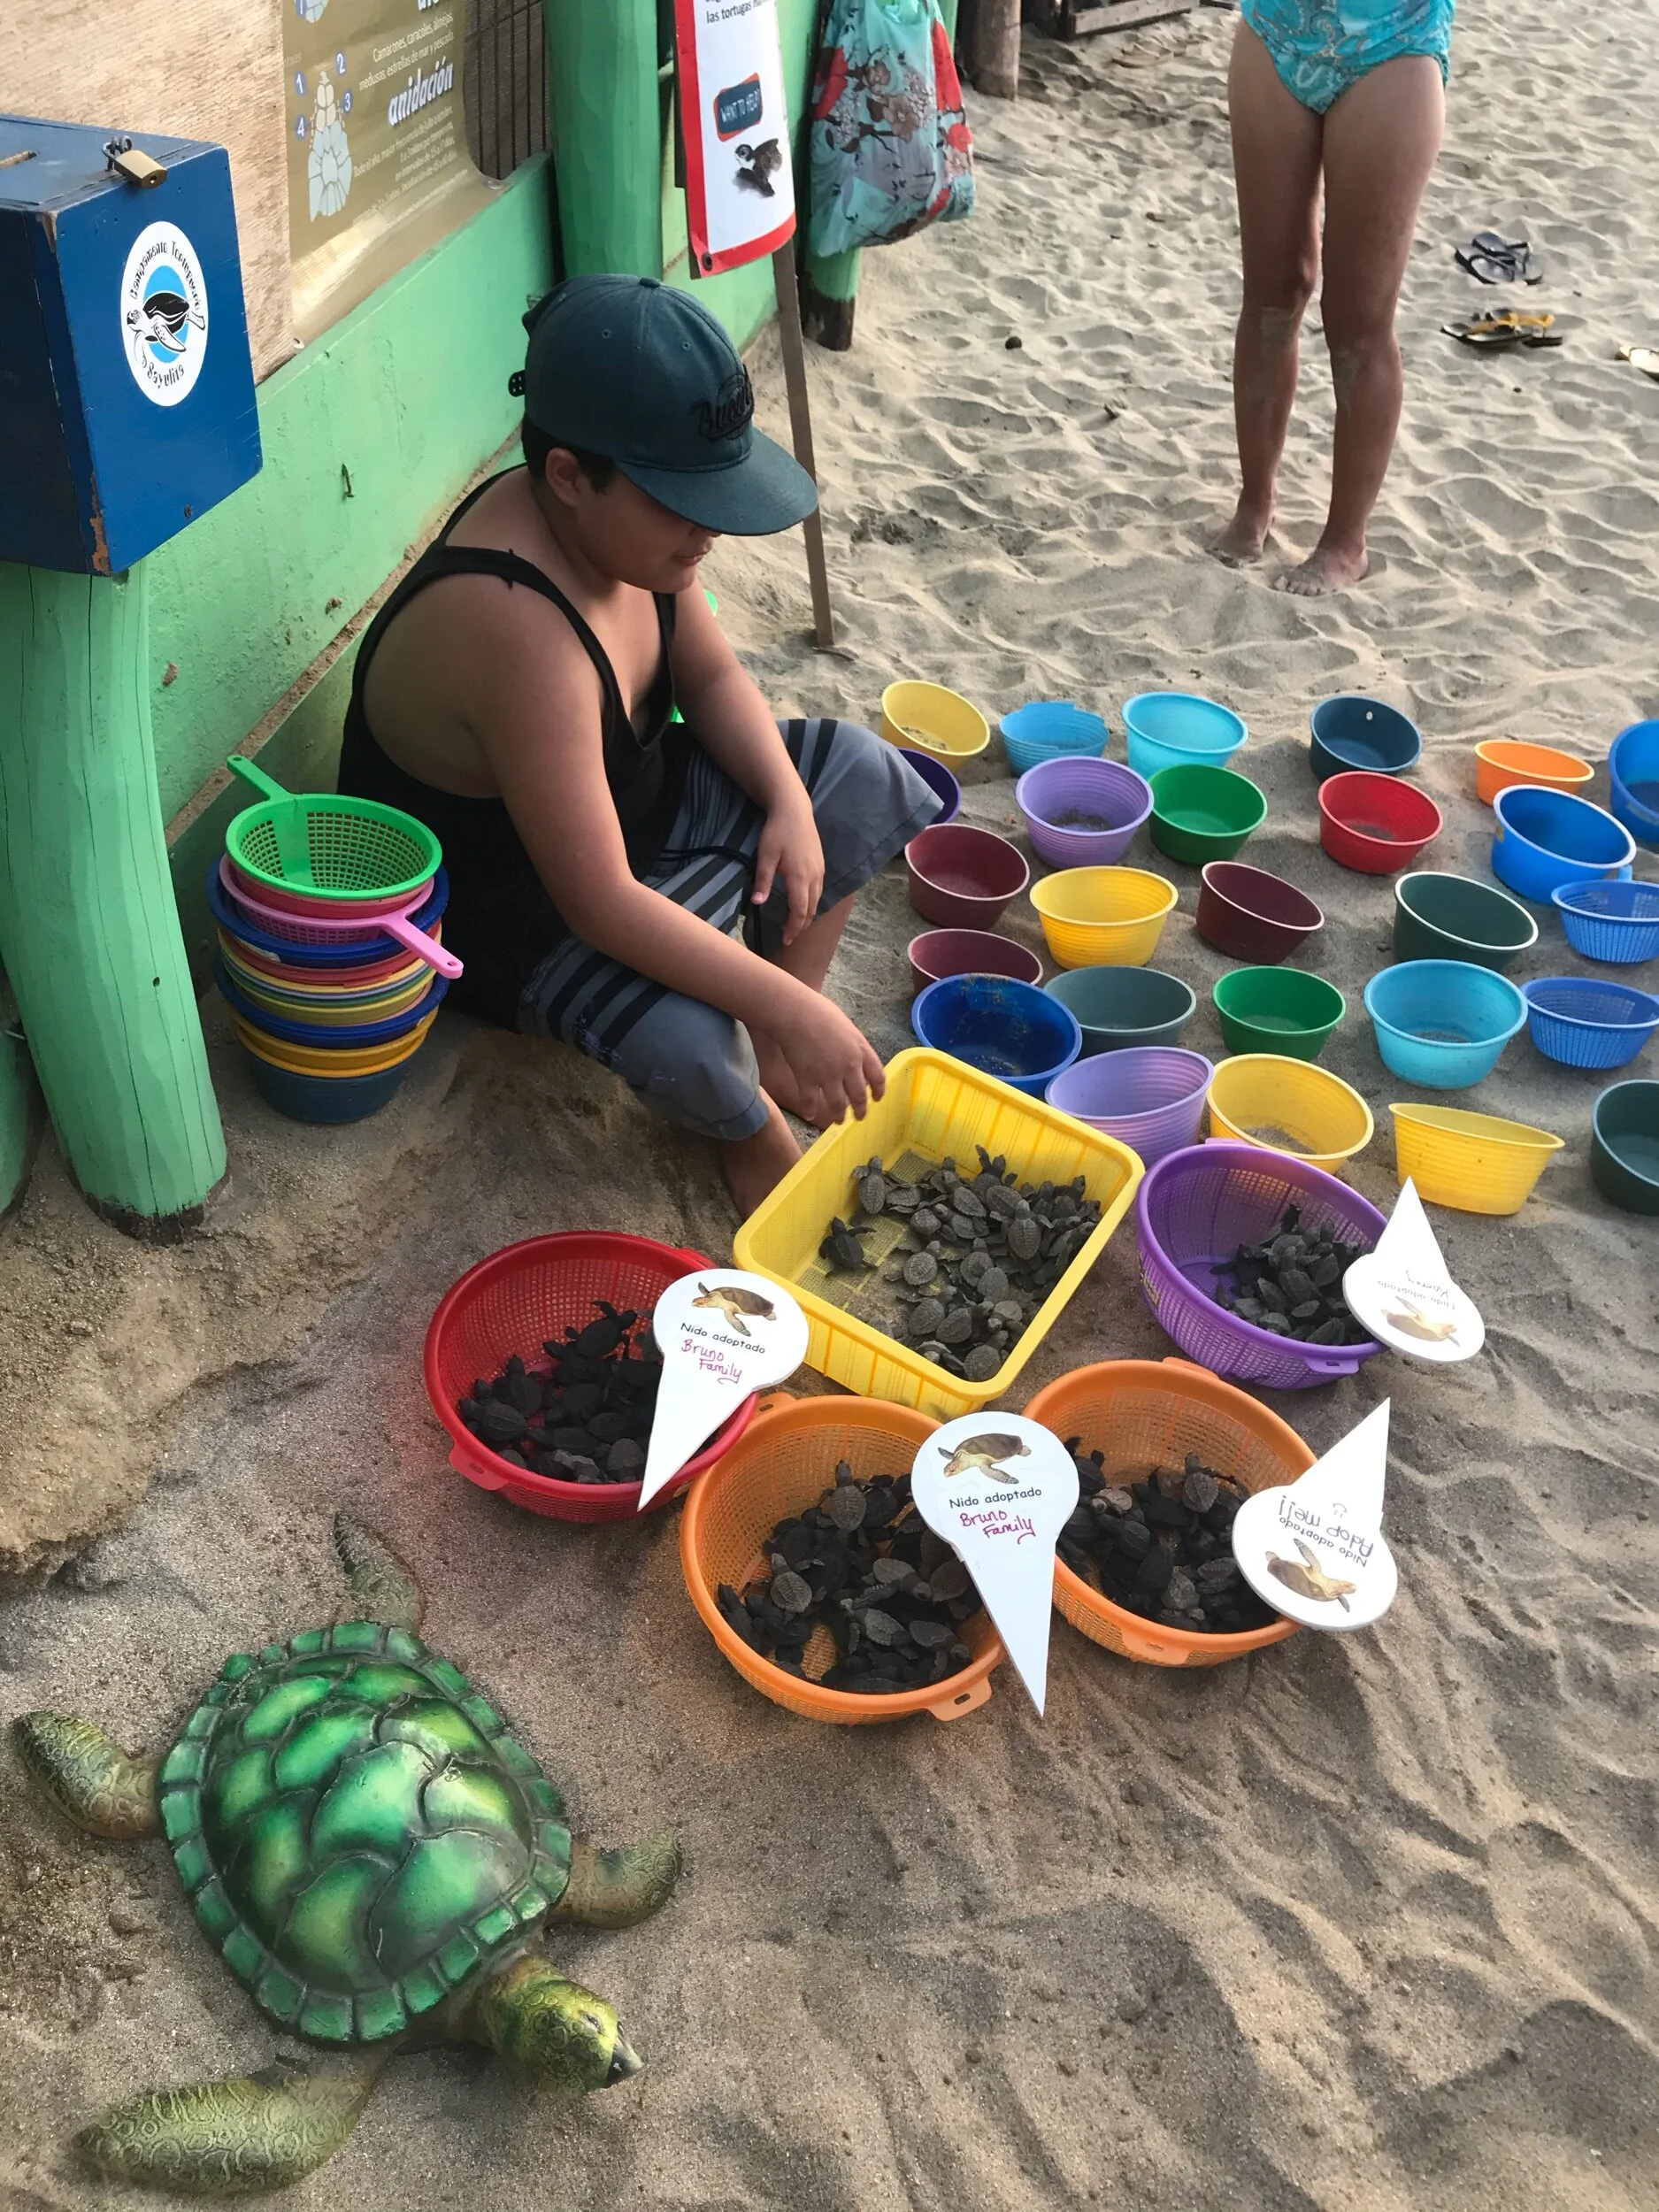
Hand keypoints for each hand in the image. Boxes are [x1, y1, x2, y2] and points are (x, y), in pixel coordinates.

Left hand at [752, 790, 823, 947]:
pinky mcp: (820, 864)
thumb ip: (763, 881)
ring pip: (817, 900)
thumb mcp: (765, 856)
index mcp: (800, 877)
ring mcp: (819, 870)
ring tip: (795, 924)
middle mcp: (814, 876)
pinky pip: (819, 890)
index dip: (793, 928)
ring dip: (807, 915)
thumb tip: (757, 903)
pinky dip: (811, 902)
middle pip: (811, 909)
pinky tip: (803, 904)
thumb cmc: (777, 831)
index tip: (786, 940)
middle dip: (801, 926)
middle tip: (789, 937)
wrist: (794, 810)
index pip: (799, 911)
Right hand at [776, 993, 885, 1127]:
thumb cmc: (819, 1012)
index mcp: (861, 1050)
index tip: (877, 1099)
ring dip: (839, 1116)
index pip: (878, 1077)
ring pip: (838, 1105)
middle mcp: (849, 1067)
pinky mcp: (808, 1079)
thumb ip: (854, 1045)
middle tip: (859, 1117)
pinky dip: (811, 1111)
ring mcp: (828, 1075)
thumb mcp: (847, 1027)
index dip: (879, 1091)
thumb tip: (856, 1057)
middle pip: (859, 1096)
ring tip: (838, 1120)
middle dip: (860, 1110)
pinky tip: (810, 1115)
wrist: (795, 1012)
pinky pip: (811, 1102)